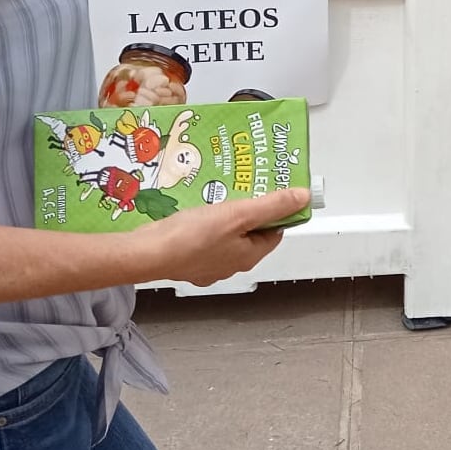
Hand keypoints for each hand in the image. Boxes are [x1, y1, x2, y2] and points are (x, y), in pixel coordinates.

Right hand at [133, 187, 309, 286]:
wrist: (148, 252)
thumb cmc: (191, 236)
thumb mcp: (238, 214)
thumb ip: (271, 205)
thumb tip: (302, 198)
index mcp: (249, 256)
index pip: (274, 231)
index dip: (276, 210)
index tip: (271, 189)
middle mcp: (231, 264)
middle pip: (250, 232)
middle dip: (248, 209)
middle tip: (243, 185)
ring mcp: (208, 263)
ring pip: (226, 234)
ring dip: (225, 213)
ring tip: (220, 191)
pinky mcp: (189, 258)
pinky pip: (205, 236)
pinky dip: (205, 221)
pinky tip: (197, 206)